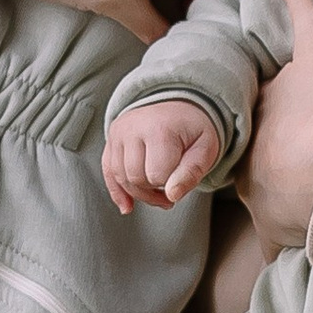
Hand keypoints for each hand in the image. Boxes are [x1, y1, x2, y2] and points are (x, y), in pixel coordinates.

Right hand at [103, 99, 223, 213]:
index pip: (157, 176)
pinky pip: (108, 170)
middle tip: (171, 191)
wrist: (181, 105)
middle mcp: (133, 127)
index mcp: (159, 129)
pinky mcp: (112, 138)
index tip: (182, 177)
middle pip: (135, 179)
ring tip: (158, 191)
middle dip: (153, 192)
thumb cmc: (194, 130)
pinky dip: (117, 191)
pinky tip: (127, 206)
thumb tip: (172, 196)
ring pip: (120, 178)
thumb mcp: (205, 149)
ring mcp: (119, 132)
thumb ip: (191, 173)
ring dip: (139, 193)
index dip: (171, 184)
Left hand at [239, 0, 312, 255]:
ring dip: (286, 198)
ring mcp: (259, 202)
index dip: (280, 112)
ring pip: (266, 199)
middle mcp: (246, 162)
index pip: (260, 112)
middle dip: (277, 158)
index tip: (304, 115)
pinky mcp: (278, 235)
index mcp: (254, 117)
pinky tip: (308, 240)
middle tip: (311, 155)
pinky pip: (278, 242)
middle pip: (258, 157)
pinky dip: (292, 240)